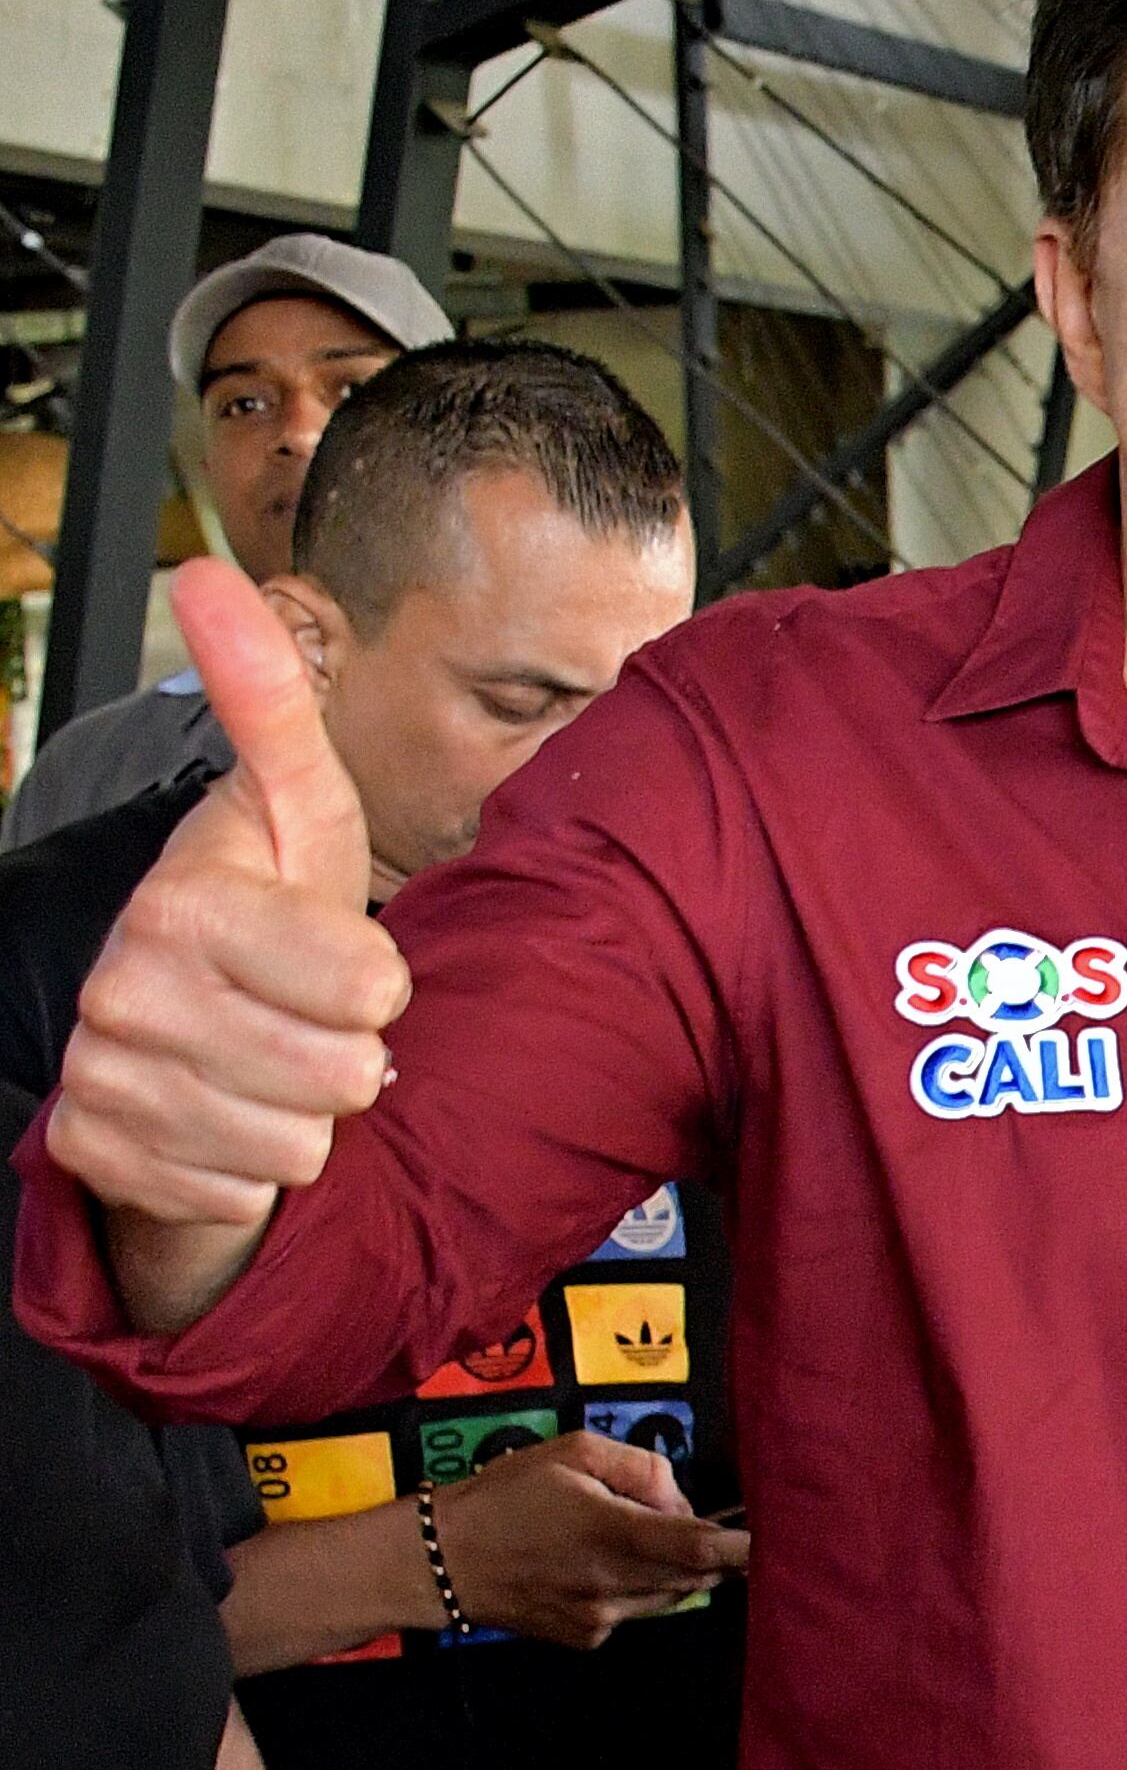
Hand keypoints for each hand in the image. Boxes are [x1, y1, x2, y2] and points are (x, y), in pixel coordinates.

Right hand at [43, 561, 405, 1319]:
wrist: (179, 1036)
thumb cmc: (265, 916)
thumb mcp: (294, 812)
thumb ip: (270, 703)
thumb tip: (210, 576)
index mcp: (186, 903)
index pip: (367, 987)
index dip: (381, 987)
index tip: (343, 963)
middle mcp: (128, 989)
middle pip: (342, 1073)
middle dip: (346, 1058)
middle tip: (303, 1023)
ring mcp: (107, 1077)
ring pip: (297, 1143)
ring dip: (303, 1119)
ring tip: (267, 1068)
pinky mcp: (102, 1155)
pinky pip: (240, 1193)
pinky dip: (248, 1171)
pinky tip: (220, 1120)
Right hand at [432, 1429, 749, 1646]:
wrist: (439, 1562)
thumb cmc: (505, 1495)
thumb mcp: (570, 1452)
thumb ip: (639, 1468)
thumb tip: (678, 1501)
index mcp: (611, 1532)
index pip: (698, 1548)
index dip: (742, 1548)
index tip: (770, 1541)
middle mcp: (612, 1582)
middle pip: (695, 1576)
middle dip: (716, 1555)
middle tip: (713, 1531)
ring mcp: (601, 1617)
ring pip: (671, 1596)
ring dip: (678, 1571)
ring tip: (642, 1540)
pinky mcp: (588, 1638)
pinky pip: (637, 1612)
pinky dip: (640, 1590)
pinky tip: (605, 1568)